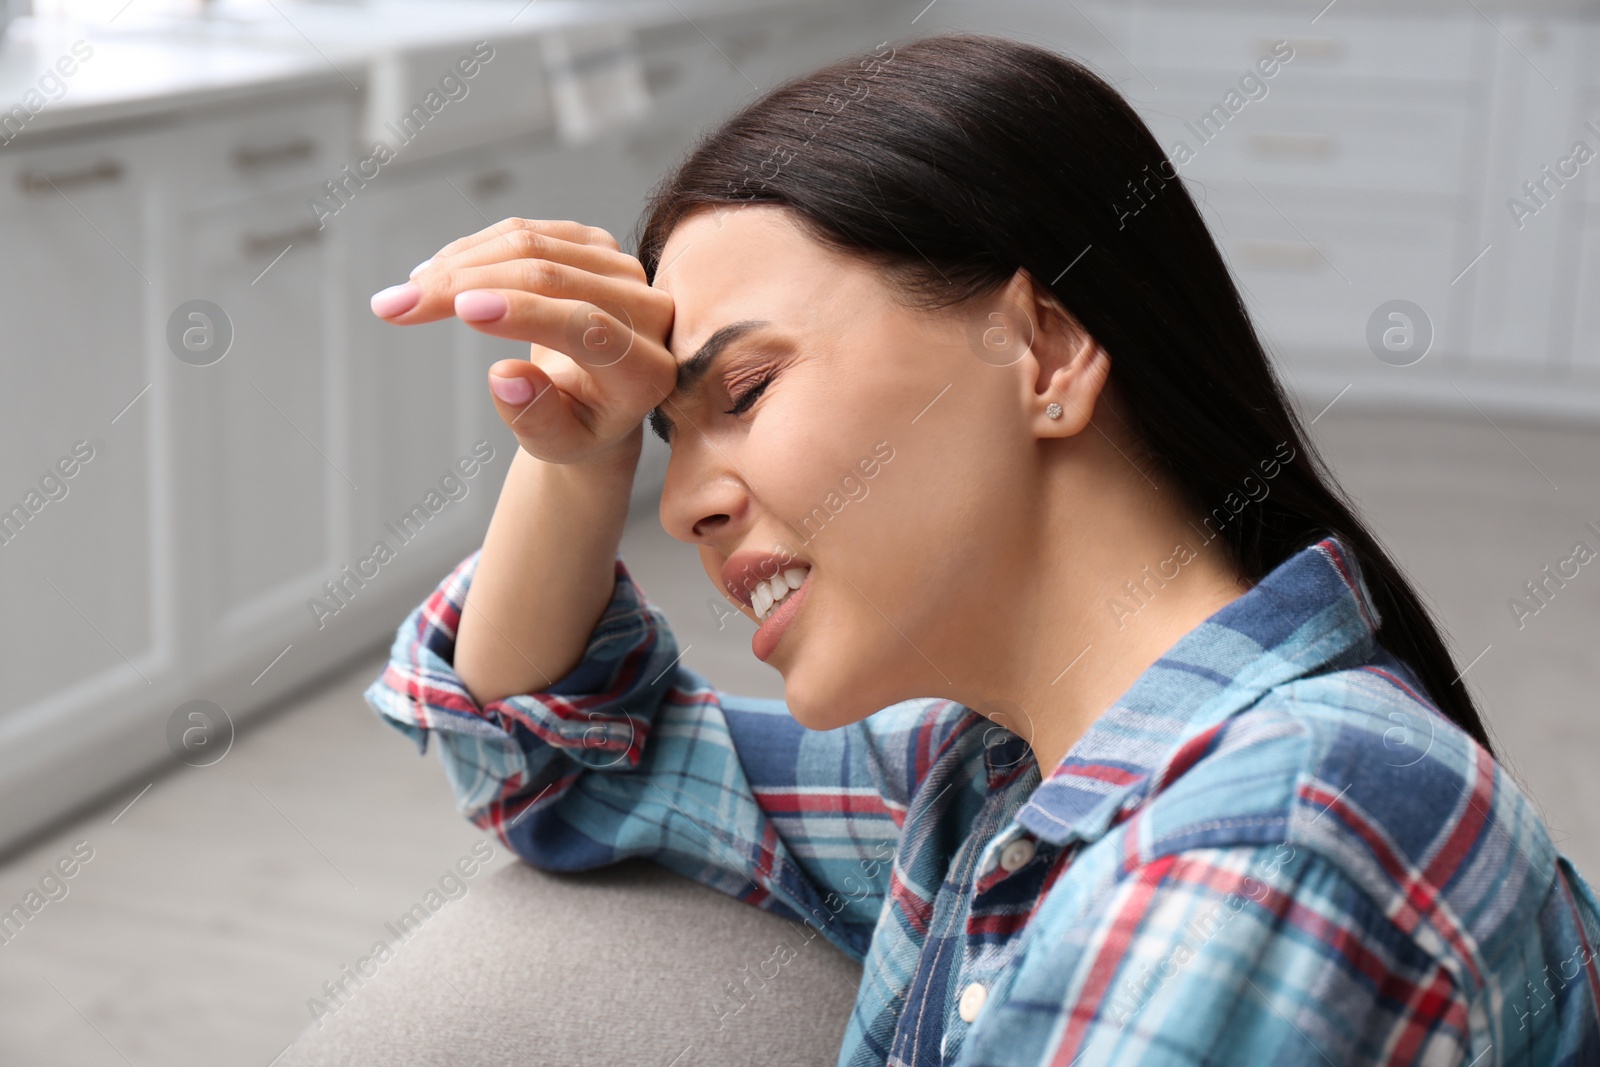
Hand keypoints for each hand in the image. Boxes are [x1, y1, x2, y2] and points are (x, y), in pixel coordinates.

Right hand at [371, 217, 675, 464]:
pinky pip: (525, 233)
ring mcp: (622, 269)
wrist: (598, 400)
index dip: (525, 314)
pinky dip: (472, 251)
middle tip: (397, 306)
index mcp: (648, 370)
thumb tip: (504, 378)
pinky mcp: (594, 244)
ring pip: (532, 246)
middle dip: (466, 286)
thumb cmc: (577, 428)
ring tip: (404, 295)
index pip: (591, 329)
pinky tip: (432, 274)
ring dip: (457, 264)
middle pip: (552, 279)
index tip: (461, 309)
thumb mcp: (558, 444)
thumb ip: (539, 419)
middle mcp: (649, 310)